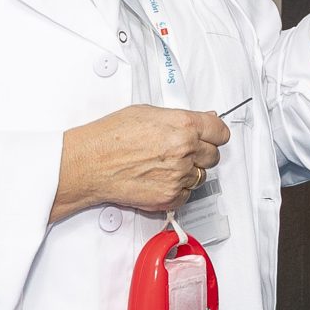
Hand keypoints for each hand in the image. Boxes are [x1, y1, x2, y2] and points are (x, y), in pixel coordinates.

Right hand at [53, 106, 229, 220]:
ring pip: (201, 176)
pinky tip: (159, 179)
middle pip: (213, 156)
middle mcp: (185, 151)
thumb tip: (206, 120)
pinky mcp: (169, 197)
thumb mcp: (147, 112)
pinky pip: (187, 194)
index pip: (221, 132)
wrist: (89, 163)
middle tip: (180, 151)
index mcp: (183, 126)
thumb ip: (181, 117)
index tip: (210, 137)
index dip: (215, 134)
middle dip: (200, 153)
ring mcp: (178, 176)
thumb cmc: (110, 136)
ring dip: (188, 172)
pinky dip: (177, 189)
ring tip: (163, 165)